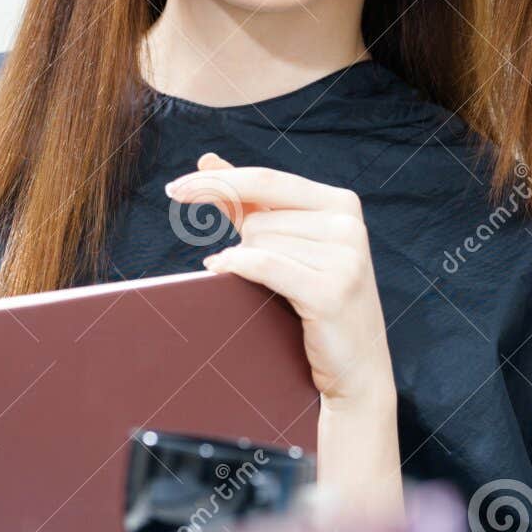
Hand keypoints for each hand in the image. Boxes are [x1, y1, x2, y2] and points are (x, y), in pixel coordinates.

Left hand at [166, 151, 402, 518]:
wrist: (356, 369)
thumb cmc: (317, 303)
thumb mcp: (289, 245)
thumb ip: (251, 203)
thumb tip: (207, 162)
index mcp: (341, 203)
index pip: (267, 180)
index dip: (218, 182)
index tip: (175, 189)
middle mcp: (347, 223)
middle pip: (259, 217)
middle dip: (244, 245)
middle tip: (261, 277)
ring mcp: (345, 256)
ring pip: (258, 242)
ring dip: (246, 265)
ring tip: (272, 293)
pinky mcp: (331, 289)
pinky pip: (263, 264)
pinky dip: (236, 266)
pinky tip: (219, 270)